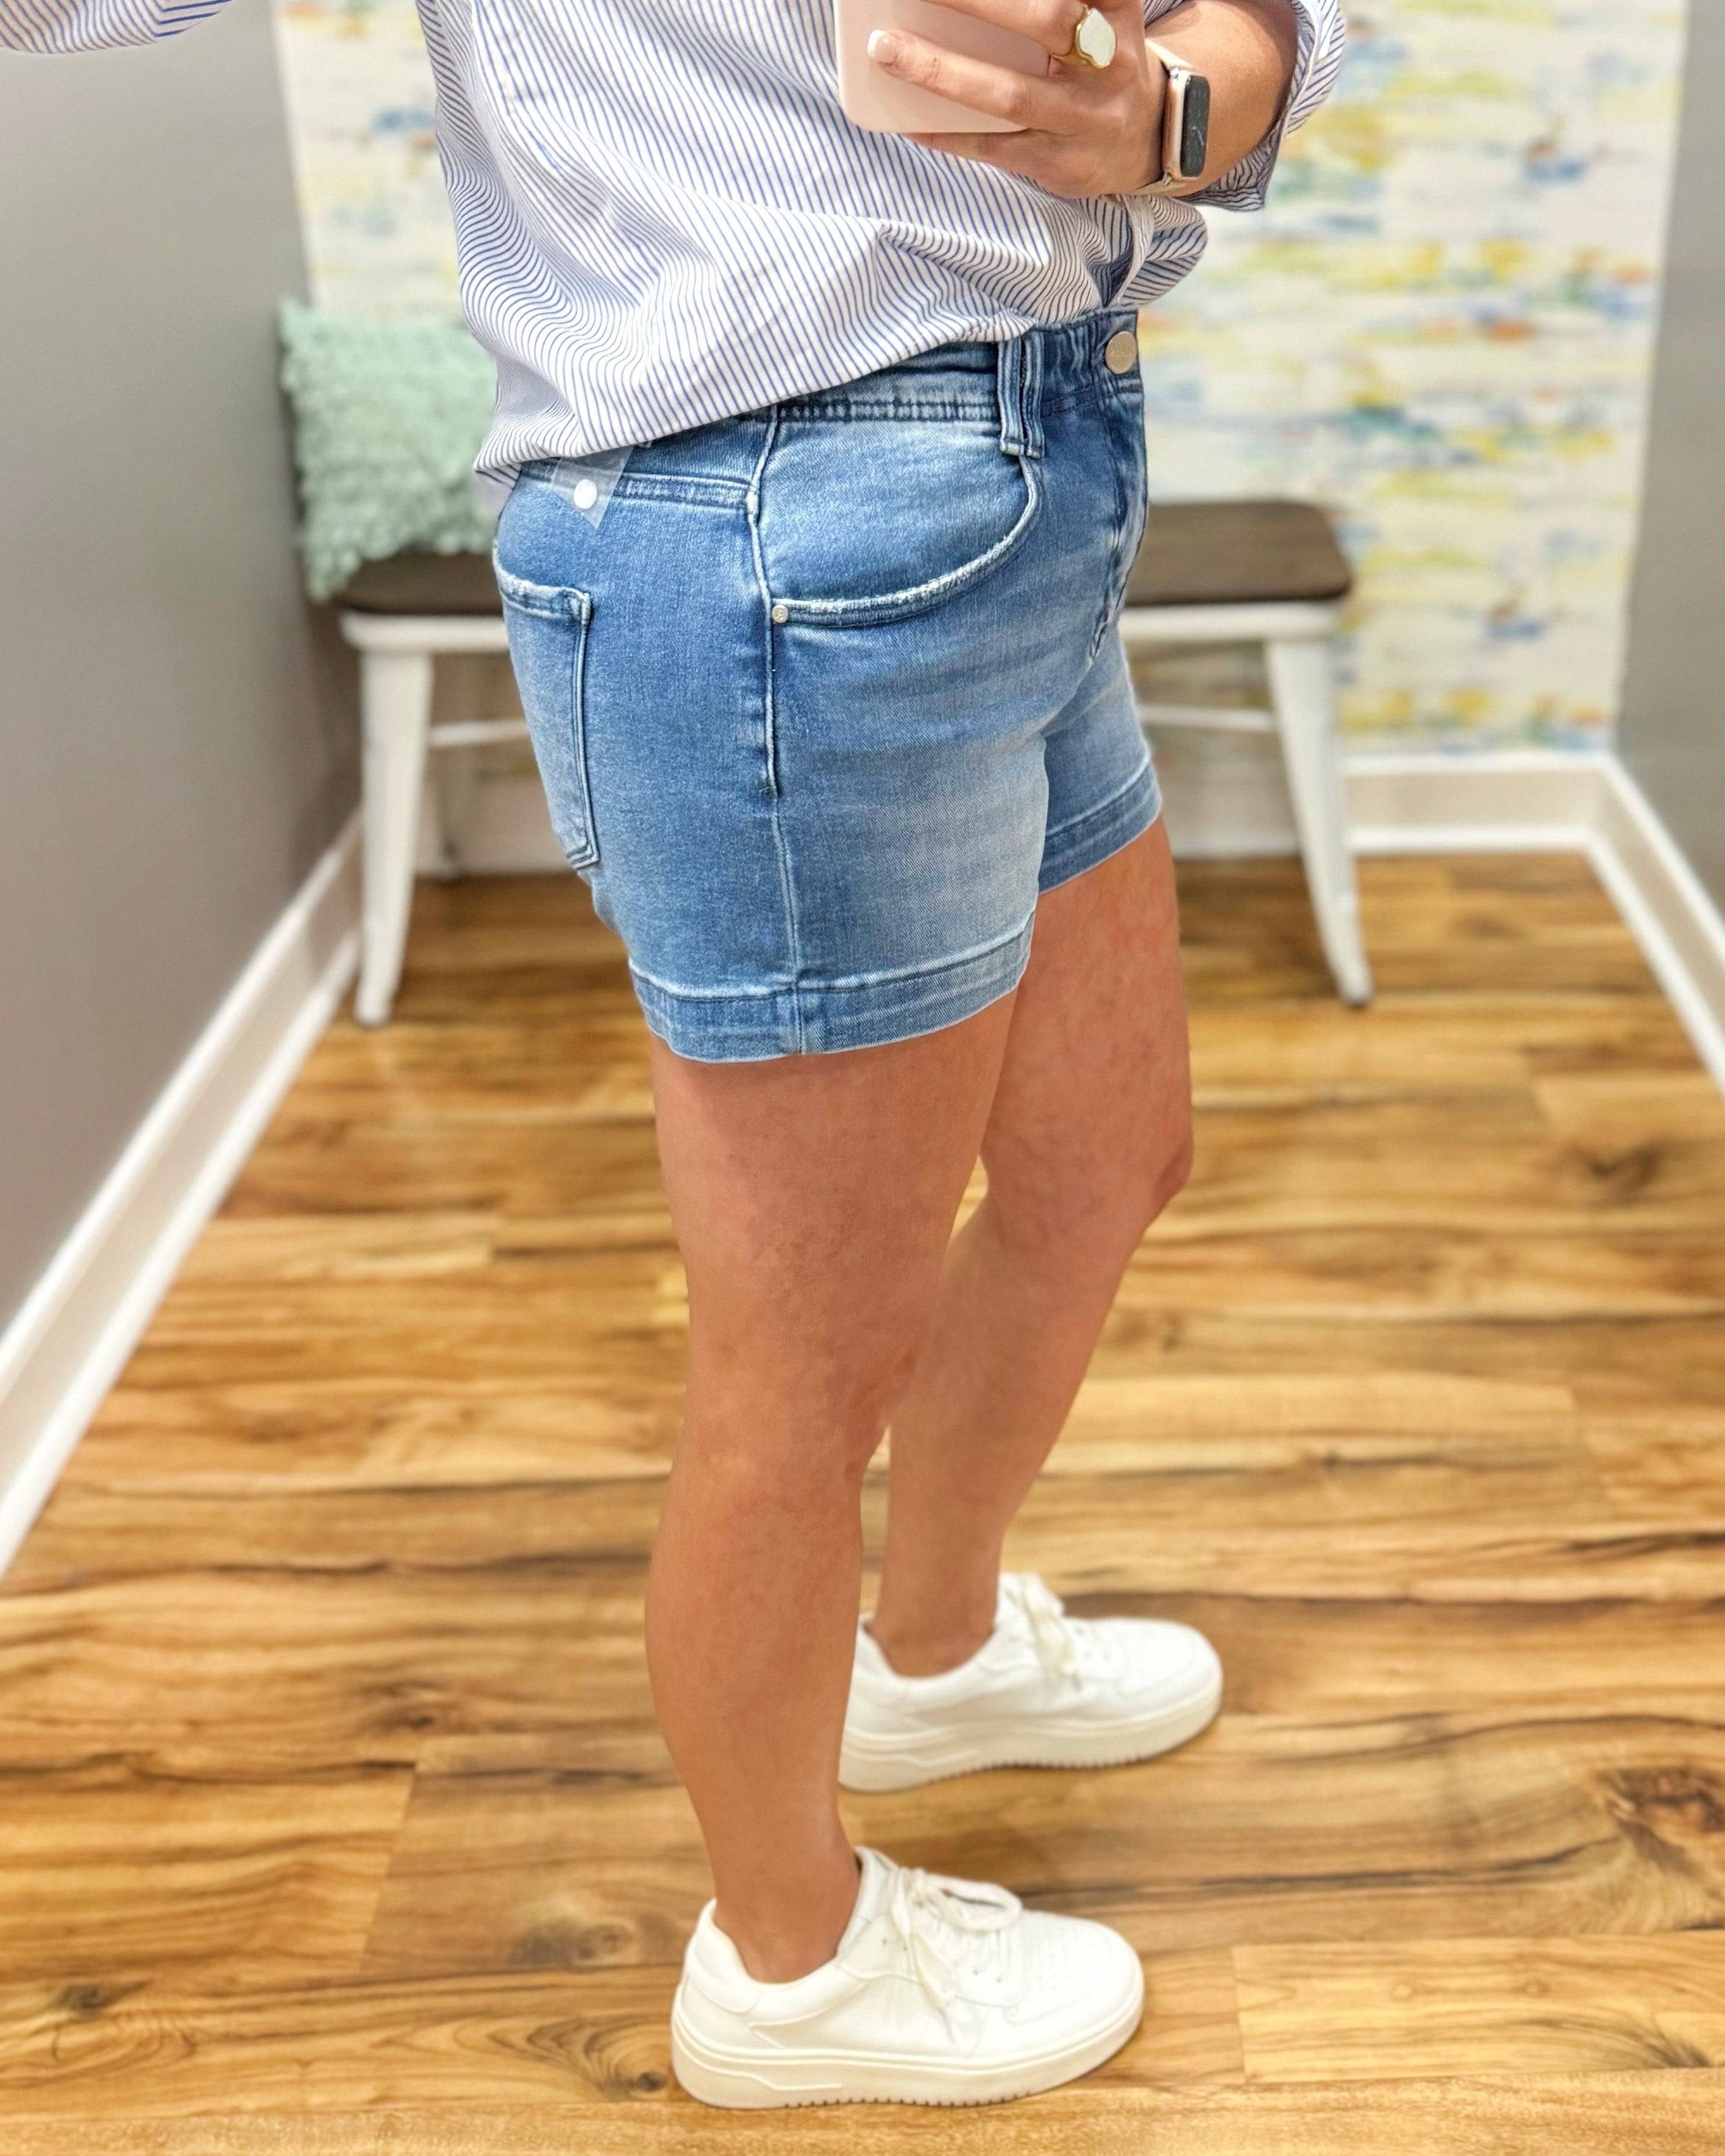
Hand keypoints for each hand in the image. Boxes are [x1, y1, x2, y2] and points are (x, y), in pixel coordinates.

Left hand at [867, 0, 1167, 197]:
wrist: (1148, 139)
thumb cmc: (1101, 63)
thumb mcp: (1099, 14)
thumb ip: (1060, 2)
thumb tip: (970, 5)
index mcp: (1115, 13)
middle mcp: (1107, 63)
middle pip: (1047, 20)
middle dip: (977, 2)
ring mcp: (1084, 119)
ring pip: (1011, 95)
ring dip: (942, 72)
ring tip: (887, 50)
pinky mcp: (1058, 163)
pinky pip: (992, 148)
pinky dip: (945, 133)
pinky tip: (906, 121)